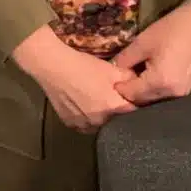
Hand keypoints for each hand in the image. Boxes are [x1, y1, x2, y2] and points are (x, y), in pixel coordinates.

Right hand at [11, 25, 139, 132]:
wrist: (52, 65)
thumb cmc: (83, 66)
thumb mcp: (111, 68)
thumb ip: (130, 79)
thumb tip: (138, 85)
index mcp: (113, 108)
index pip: (134, 112)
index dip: (134, 103)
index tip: (132, 97)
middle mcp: (100, 122)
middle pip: (117, 120)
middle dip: (116, 109)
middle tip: (111, 95)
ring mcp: (84, 125)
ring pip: (100, 124)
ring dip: (101, 116)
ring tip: (94, 99)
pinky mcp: (70, 124)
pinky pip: (85, 124)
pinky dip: (86, 117)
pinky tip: (82, 103)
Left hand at [112, 0, 190, 104]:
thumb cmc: (170, 31)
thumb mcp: (142, 43)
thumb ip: (124, 60)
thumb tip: (112, 70)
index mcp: (160, 82)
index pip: (132, 94)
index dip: (119, 86)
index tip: (111, 77)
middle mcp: (172, 93)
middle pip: (143, 100)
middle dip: (130, 91)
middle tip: (121, 76)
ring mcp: (181, 93)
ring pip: (153, 99)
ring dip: (141, 91)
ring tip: (133, 75)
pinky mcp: (185, 89)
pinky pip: (163, 94)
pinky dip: (153, 88)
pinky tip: (147, 75)